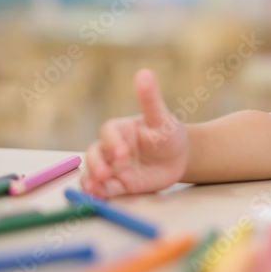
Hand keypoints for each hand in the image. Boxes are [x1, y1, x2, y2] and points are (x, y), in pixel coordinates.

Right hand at [81, 69, 188, 196]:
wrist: (180, 158)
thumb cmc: (169, 134)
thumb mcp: (162, 118)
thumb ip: (150, 99)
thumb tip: (144, 72)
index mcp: (120, 130)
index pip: (108, 133)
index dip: (112, 142)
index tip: (123, 152)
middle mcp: (112, 148)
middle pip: (94, 154)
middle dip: (96, 164)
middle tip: (104, 174)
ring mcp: (114, 167)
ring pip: (93, 173)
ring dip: (90, 181)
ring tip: (94, 190)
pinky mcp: (119, 184)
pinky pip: (104, 190)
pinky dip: (99, 194)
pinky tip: (99, 199)